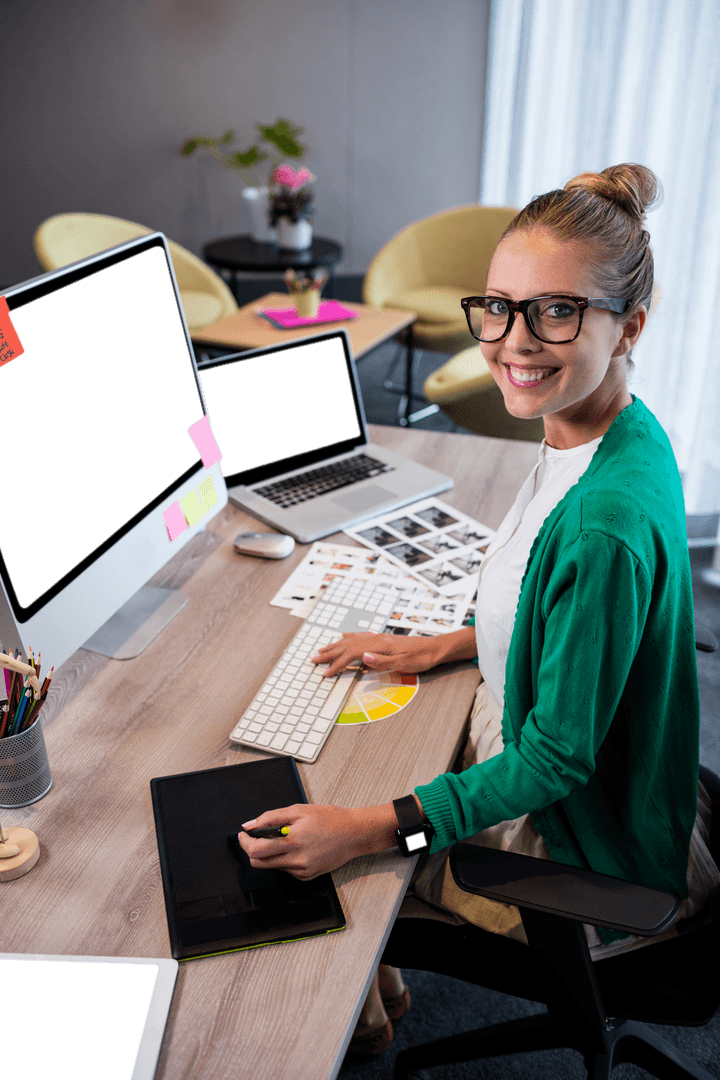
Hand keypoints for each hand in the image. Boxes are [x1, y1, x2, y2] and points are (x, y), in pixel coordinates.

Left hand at [236, 802, 397, 878]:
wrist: (354, 834)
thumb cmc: (331, 819)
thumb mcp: (299, 810)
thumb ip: (271, 817)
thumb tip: (250, 825)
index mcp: (293, 841)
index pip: (257, 850)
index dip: (245, 843)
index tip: (243, 835)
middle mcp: (296, 860)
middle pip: (259, 863)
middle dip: (252, 850)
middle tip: (256, 837)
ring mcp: (302, 871)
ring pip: (272, 866)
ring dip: (269, 854)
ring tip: (282, 838)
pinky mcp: (306, 877)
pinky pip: (286, 870)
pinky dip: (284, 859)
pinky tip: (296, 847)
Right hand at [311, 632, 445, 677]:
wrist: (436, 648)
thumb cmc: (422, 657)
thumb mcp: (404, 663)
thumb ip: (382, 661)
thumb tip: (362, 657)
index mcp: (379, 645)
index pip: (351, 655)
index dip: (336, 665)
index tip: (324, 673)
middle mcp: (376, 639)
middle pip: (346, 646)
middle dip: (329, 653)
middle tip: (313, 659)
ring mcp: (379, 638)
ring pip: (351, 640)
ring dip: (335, 645)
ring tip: (322, 649)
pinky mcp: (383, 639)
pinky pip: (360, 636)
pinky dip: (348, 638)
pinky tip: (344, 637)